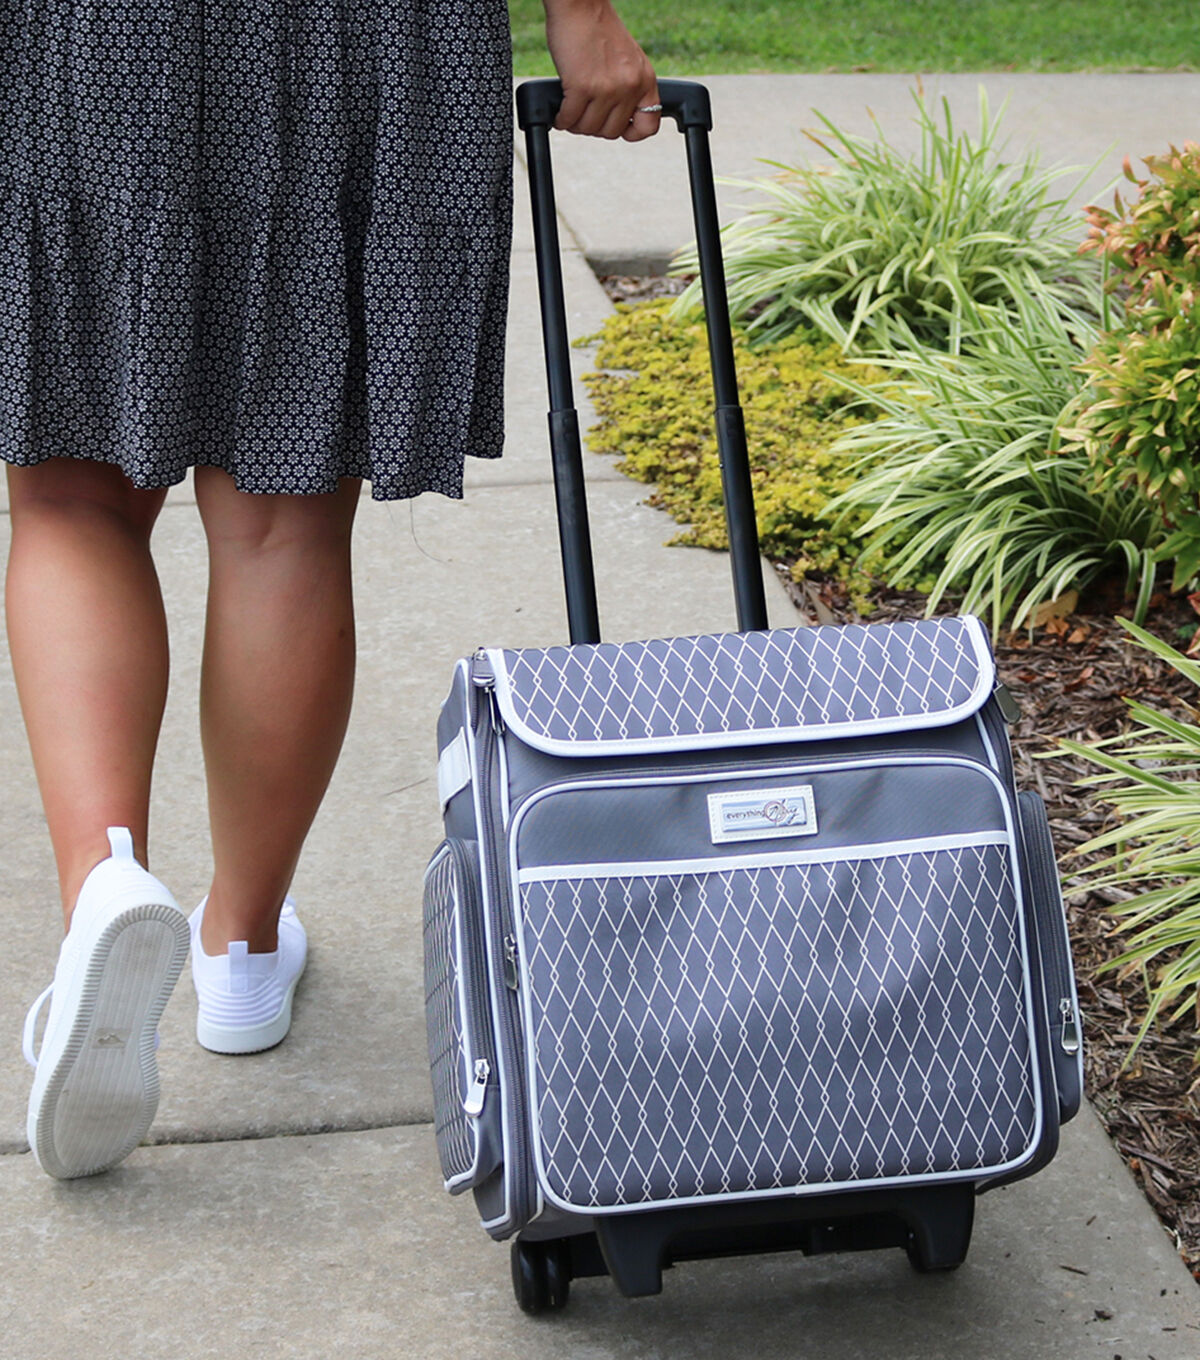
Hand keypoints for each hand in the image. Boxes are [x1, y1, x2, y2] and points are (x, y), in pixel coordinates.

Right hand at [543, 0, 660, 141]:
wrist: (580, 3)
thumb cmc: (598, 29)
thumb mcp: (627, 59)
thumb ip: (628, 87)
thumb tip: (618, 119)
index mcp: (645, 79)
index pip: (648, 126)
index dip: (630, 132)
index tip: (617, 127)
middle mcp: (629, 86)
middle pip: (611, 132)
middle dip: (594, 126)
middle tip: (584, 114)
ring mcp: (606, 88)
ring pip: (589, 128)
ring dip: (575, 124)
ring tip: (571, 111)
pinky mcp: (581, 86)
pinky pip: (569, 119)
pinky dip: (561, 119)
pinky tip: (559, 112)